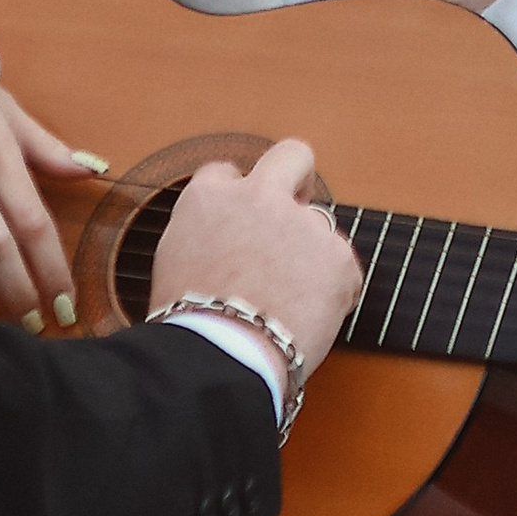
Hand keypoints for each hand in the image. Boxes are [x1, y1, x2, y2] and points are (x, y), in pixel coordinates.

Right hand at [150, 141, 362, 372]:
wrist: (221, 359)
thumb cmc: (190, 324)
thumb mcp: (174, 260)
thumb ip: (206, 230)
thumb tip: (224, 232)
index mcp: (210, 197)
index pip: (227, 174)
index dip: (235, 200)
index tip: (241, 222)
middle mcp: (259, 197)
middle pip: (292, 156)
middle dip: (297, 176)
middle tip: (297, 205)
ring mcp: (303, 224)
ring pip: (317, 229)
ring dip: (308, 256)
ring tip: (285, 303)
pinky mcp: (338, 257)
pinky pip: (342, 269)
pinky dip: (332, 291)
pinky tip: (307, 318)